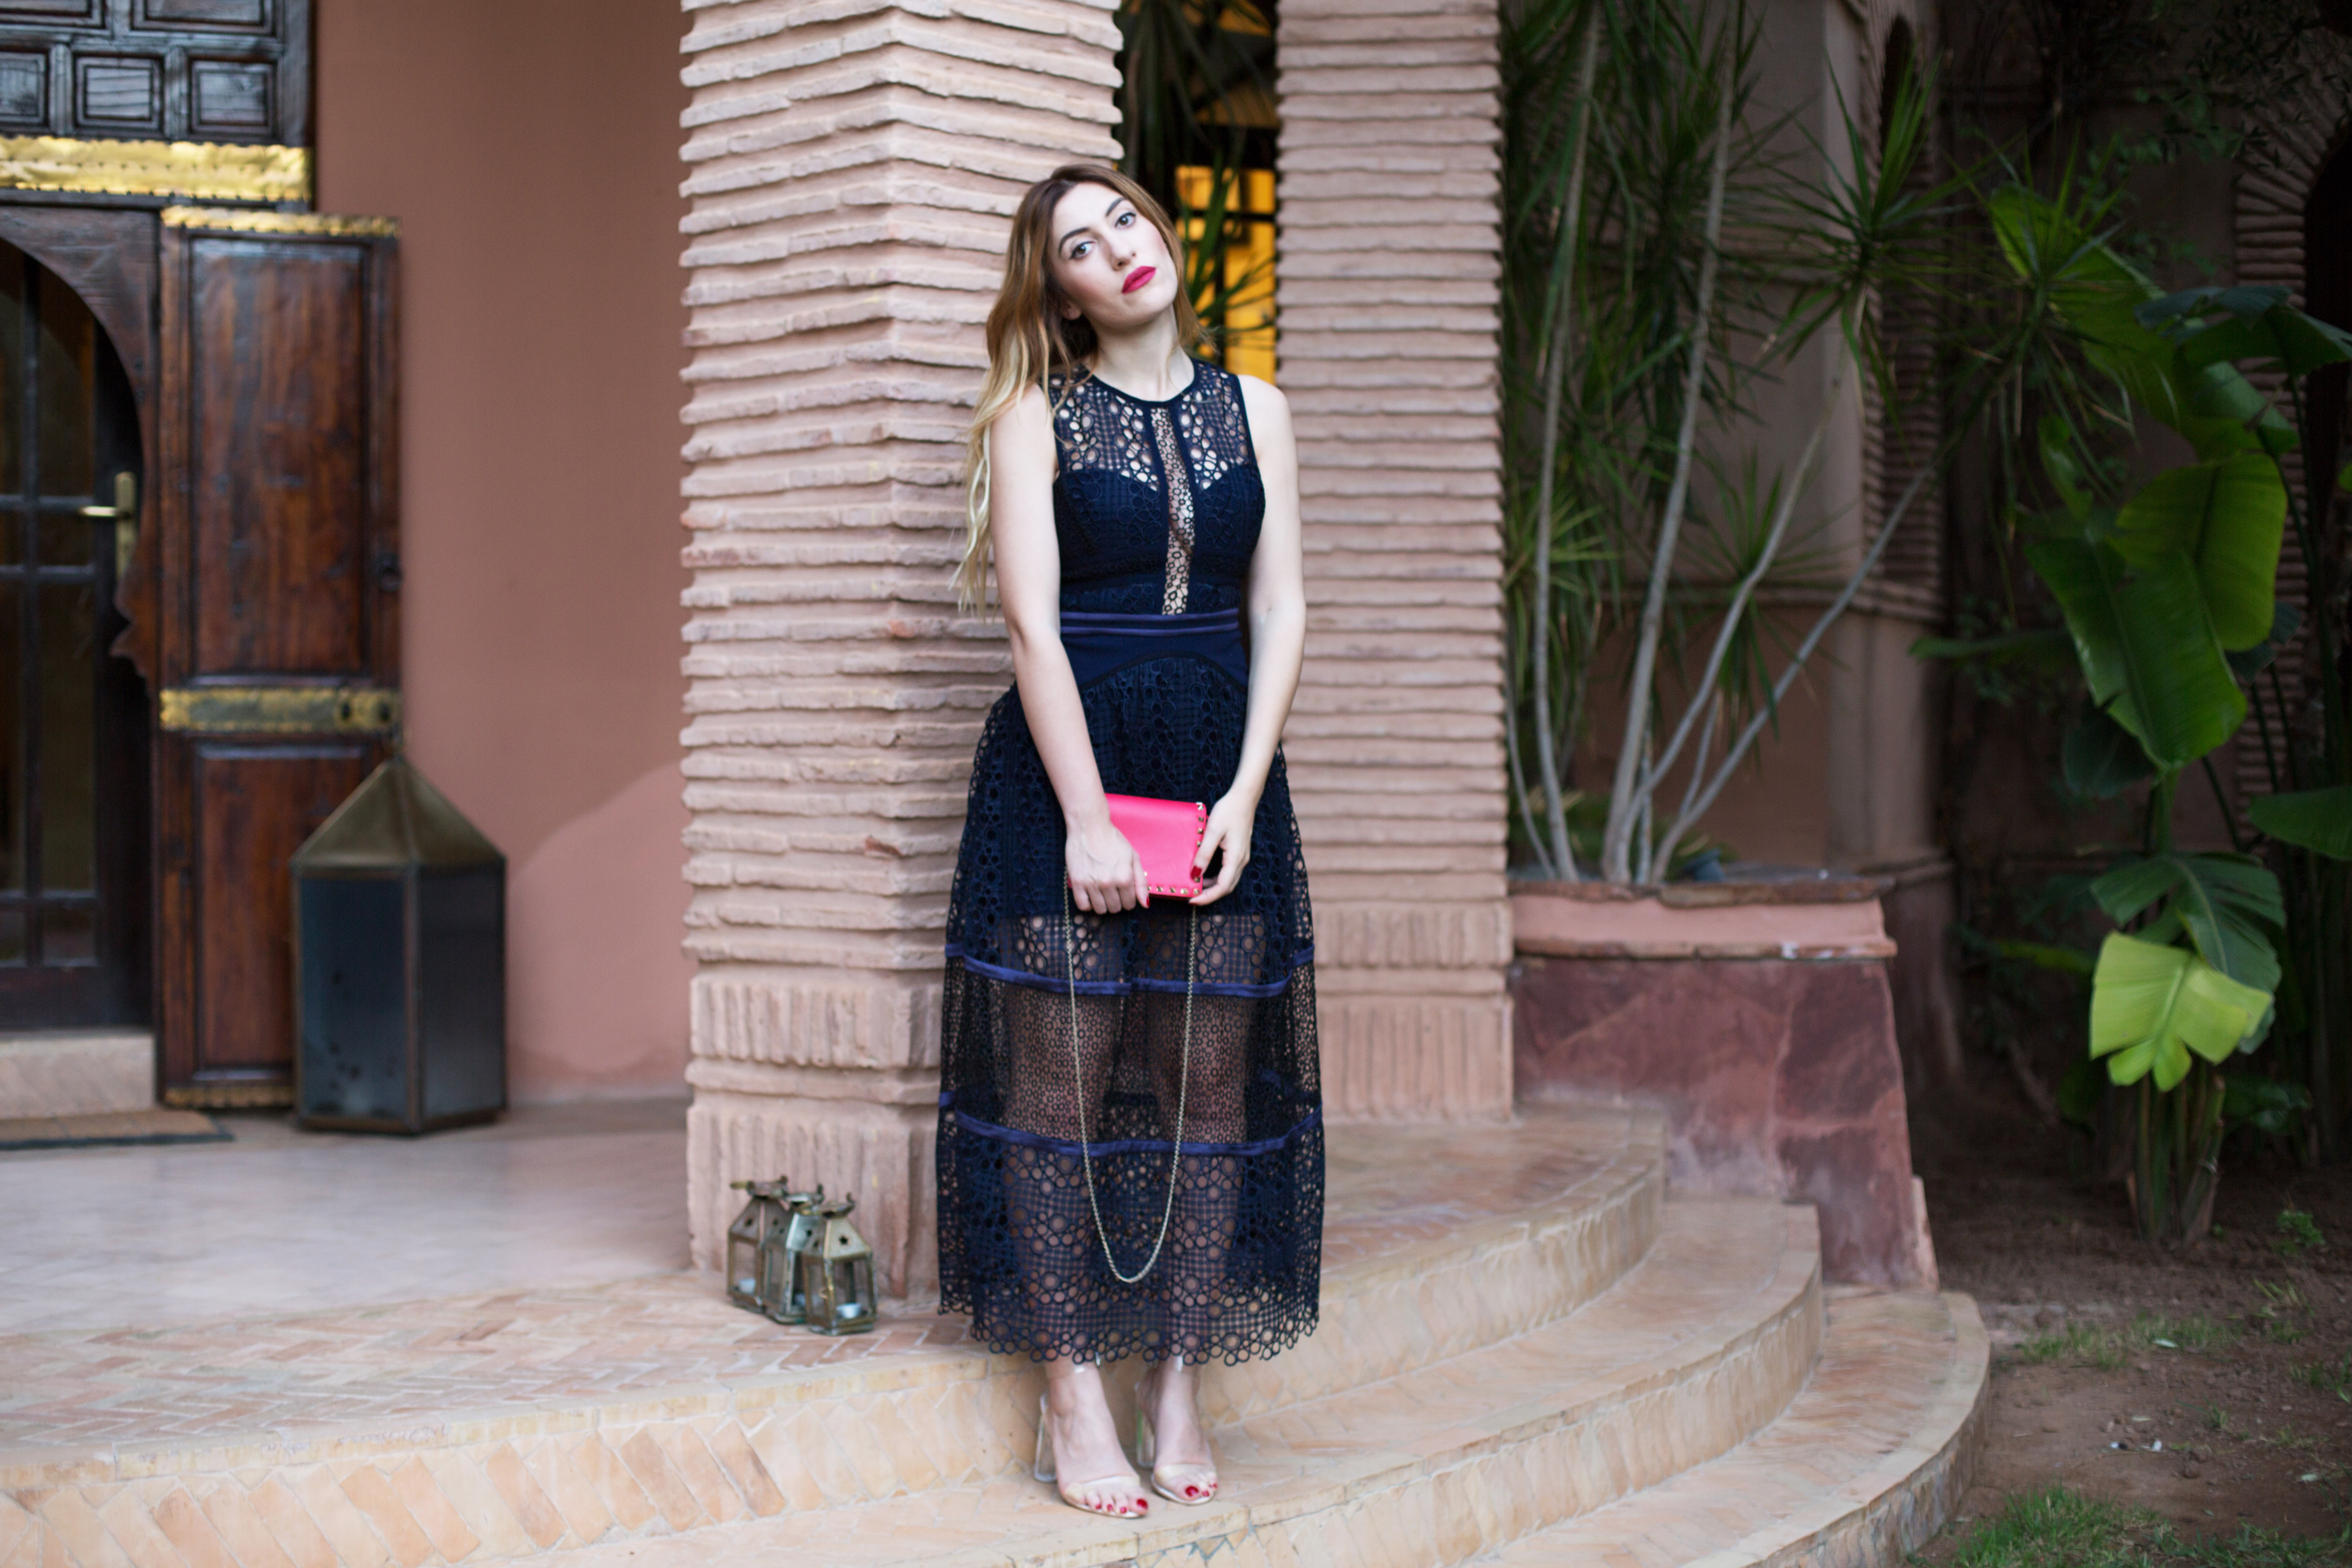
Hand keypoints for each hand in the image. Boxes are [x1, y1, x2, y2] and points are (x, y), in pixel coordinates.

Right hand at [1067, 815, 1148, 914]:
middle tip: (1113, 890)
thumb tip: (1145, 904)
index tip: (1124, 891)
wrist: (1089, 827)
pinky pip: (1083, 905)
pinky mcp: (1077, 882)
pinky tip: (1091, 895)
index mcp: (1125, 877)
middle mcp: (1108, 882)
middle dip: (1117, 902)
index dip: (1128, 899)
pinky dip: (1088, 904)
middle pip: (1115, 908)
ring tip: (1102, 892)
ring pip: (1100, 909)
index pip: (1130, 904)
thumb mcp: (1133, 857)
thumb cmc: (1113, 840)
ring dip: (1103, 904)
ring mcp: (1091, 883)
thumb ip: (1140, 882)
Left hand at [1190, 791, 1256, 906]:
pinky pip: (1228, 872)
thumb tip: (1195, 873)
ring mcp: (1242, 857)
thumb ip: (1204, 853)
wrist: (1244, 798)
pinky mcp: (1239, 852)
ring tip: (1196, 887)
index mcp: (1236, 857)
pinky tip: (1205, 874)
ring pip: (1228, 881)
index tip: (1191, 900)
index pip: (1222, 887)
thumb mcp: (1213, 830)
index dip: (1207, 897)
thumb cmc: (1229, 811)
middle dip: (1209, 896)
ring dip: (1213, 888)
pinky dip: (1217, 878)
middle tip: (1191, 897)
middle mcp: (1241, 861)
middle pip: (1227, 888)